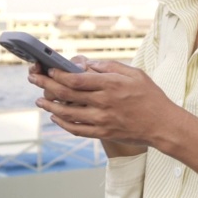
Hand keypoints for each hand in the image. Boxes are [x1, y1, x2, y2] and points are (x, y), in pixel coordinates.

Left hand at [28, 57, 176, 148]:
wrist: (163, 125)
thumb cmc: (150, 96)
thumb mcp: (134, 73)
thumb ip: (108, 67)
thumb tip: (86, 64)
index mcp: (110, 85)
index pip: (76, 79)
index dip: (57, 74)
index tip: (48, 69)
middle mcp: (104, 102)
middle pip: (66, 94)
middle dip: (45, 85)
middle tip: (33, 78)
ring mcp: (102, 120)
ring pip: (67, 113)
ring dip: (50, 105)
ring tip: (40, 100)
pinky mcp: (103, 133)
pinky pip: (77, 129)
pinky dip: (63, 123)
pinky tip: (55, 116)